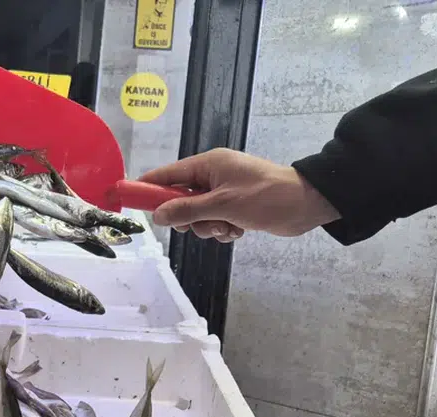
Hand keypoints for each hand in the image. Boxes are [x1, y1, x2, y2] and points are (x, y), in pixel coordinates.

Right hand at [140, 149, 340, 239]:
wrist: (307, 203)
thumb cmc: (266, 197)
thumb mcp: (223, 205)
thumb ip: (187, 209)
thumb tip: (157, 215)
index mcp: (207, 165)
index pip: (166, 174)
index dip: (147, 188)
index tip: (128, 201)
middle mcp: (213, 176)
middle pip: (179, 199)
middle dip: (188, 217)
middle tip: (199, 224)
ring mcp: (225, 191)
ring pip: (198, 215)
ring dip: (209, 227)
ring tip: (228, 227)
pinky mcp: (236, 207)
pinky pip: (215, 221)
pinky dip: (223, 229)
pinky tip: (238, 230)